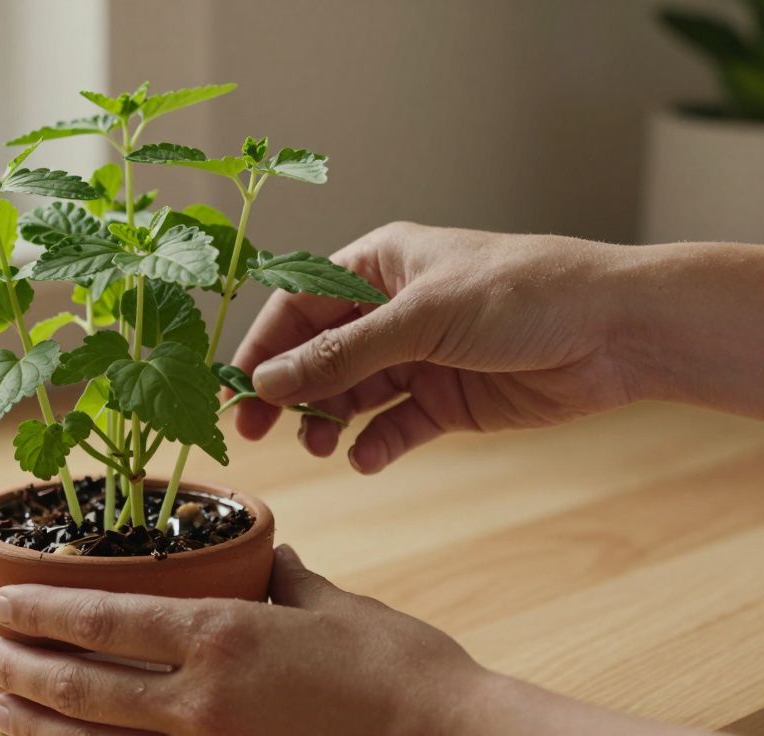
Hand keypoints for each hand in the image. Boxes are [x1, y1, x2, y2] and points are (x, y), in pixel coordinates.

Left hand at [0, 547, 706, 735]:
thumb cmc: (393, 664)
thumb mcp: (327, 601)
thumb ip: (281, 575)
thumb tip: (264, 553)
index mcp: (218, 636)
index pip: (103, 619)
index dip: (38, 611)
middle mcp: (197, 699)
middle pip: (81, 685)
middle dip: (18, 670)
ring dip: (37, 725)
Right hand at [233, 222, 640, 472]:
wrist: (617, 331)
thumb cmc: (523, 294)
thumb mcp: (422, 317)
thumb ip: (343, 354)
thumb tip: (270, 381)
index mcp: (378, 267)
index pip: (299, 305)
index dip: (265, 346)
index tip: (236, 388)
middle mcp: (391, 311)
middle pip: (318, 354)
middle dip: (288, 392)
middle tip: (259, 432)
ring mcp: (419, 357)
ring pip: (351, 395)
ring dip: (329, 421)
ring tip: (321, 446)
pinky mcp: (447, 400)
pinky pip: (395, 427)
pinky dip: (377, 444)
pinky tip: (368, 458)